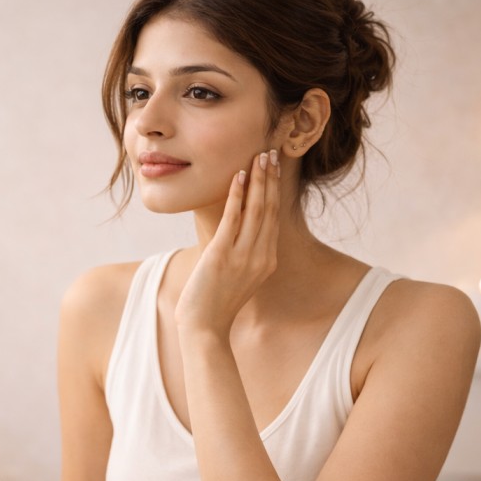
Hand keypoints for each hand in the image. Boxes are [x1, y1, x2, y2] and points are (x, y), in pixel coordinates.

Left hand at [175, 150, 279, 335]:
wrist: (205, 328)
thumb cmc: (215, 304)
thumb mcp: (237, 276)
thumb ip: (243, 254)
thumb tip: (237, 233)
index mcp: (267, 260)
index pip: (273, 217)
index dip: (274, 190)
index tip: (274, 168)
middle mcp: (261, 256)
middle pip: (269, 209)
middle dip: (270, 178)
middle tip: (271, 152)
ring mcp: (244, 256)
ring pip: (256, 209)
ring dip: (258, 180)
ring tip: (259, 156)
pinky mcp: (223, 255)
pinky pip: (233, 219)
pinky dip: (237, 196)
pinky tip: (238, 176)